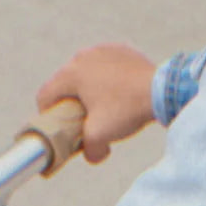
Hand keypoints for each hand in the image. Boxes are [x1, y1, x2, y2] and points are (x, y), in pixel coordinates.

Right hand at [36, 44, 156, 163]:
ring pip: (86, 74)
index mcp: (71, 74)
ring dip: (90, 91)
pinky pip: (106, 67)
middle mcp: (82, 57)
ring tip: (106, 109)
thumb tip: (92, 155)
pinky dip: (108, 80)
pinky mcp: (120, 50)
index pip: (45, 96)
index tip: (61, 129)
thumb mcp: (101, 136)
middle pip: (65, 85)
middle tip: (85, 123)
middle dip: (71, 105)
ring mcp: (102, 50)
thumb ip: (89, 150)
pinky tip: (120, 95)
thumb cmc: (126, 109)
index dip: (48, 116)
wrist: (161, 90)